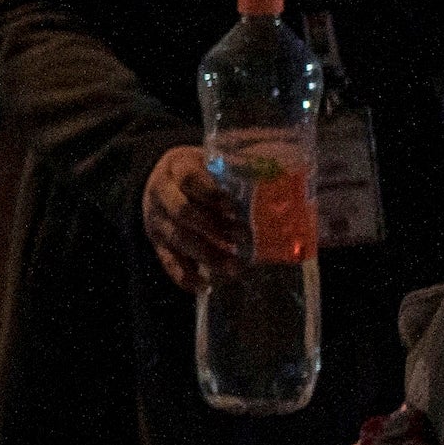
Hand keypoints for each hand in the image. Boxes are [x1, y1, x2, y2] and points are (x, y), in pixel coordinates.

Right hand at [142, 143, 247, 291]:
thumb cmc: (201, 169)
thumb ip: (244, 163)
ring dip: (207, 255)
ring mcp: (157, 219)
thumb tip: (287, 166)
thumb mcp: (214, 158)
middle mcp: (161, 193)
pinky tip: (204, 286)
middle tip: (243, 239)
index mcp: (177, 166)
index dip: (212, 194)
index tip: (236, 207)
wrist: (162, 178)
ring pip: (178, 239)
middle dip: (213, 228)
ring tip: (234, 269)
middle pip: (182, 212)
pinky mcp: (156, 242)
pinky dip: (184, 276)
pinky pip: (167, 261)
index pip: (190, 179)